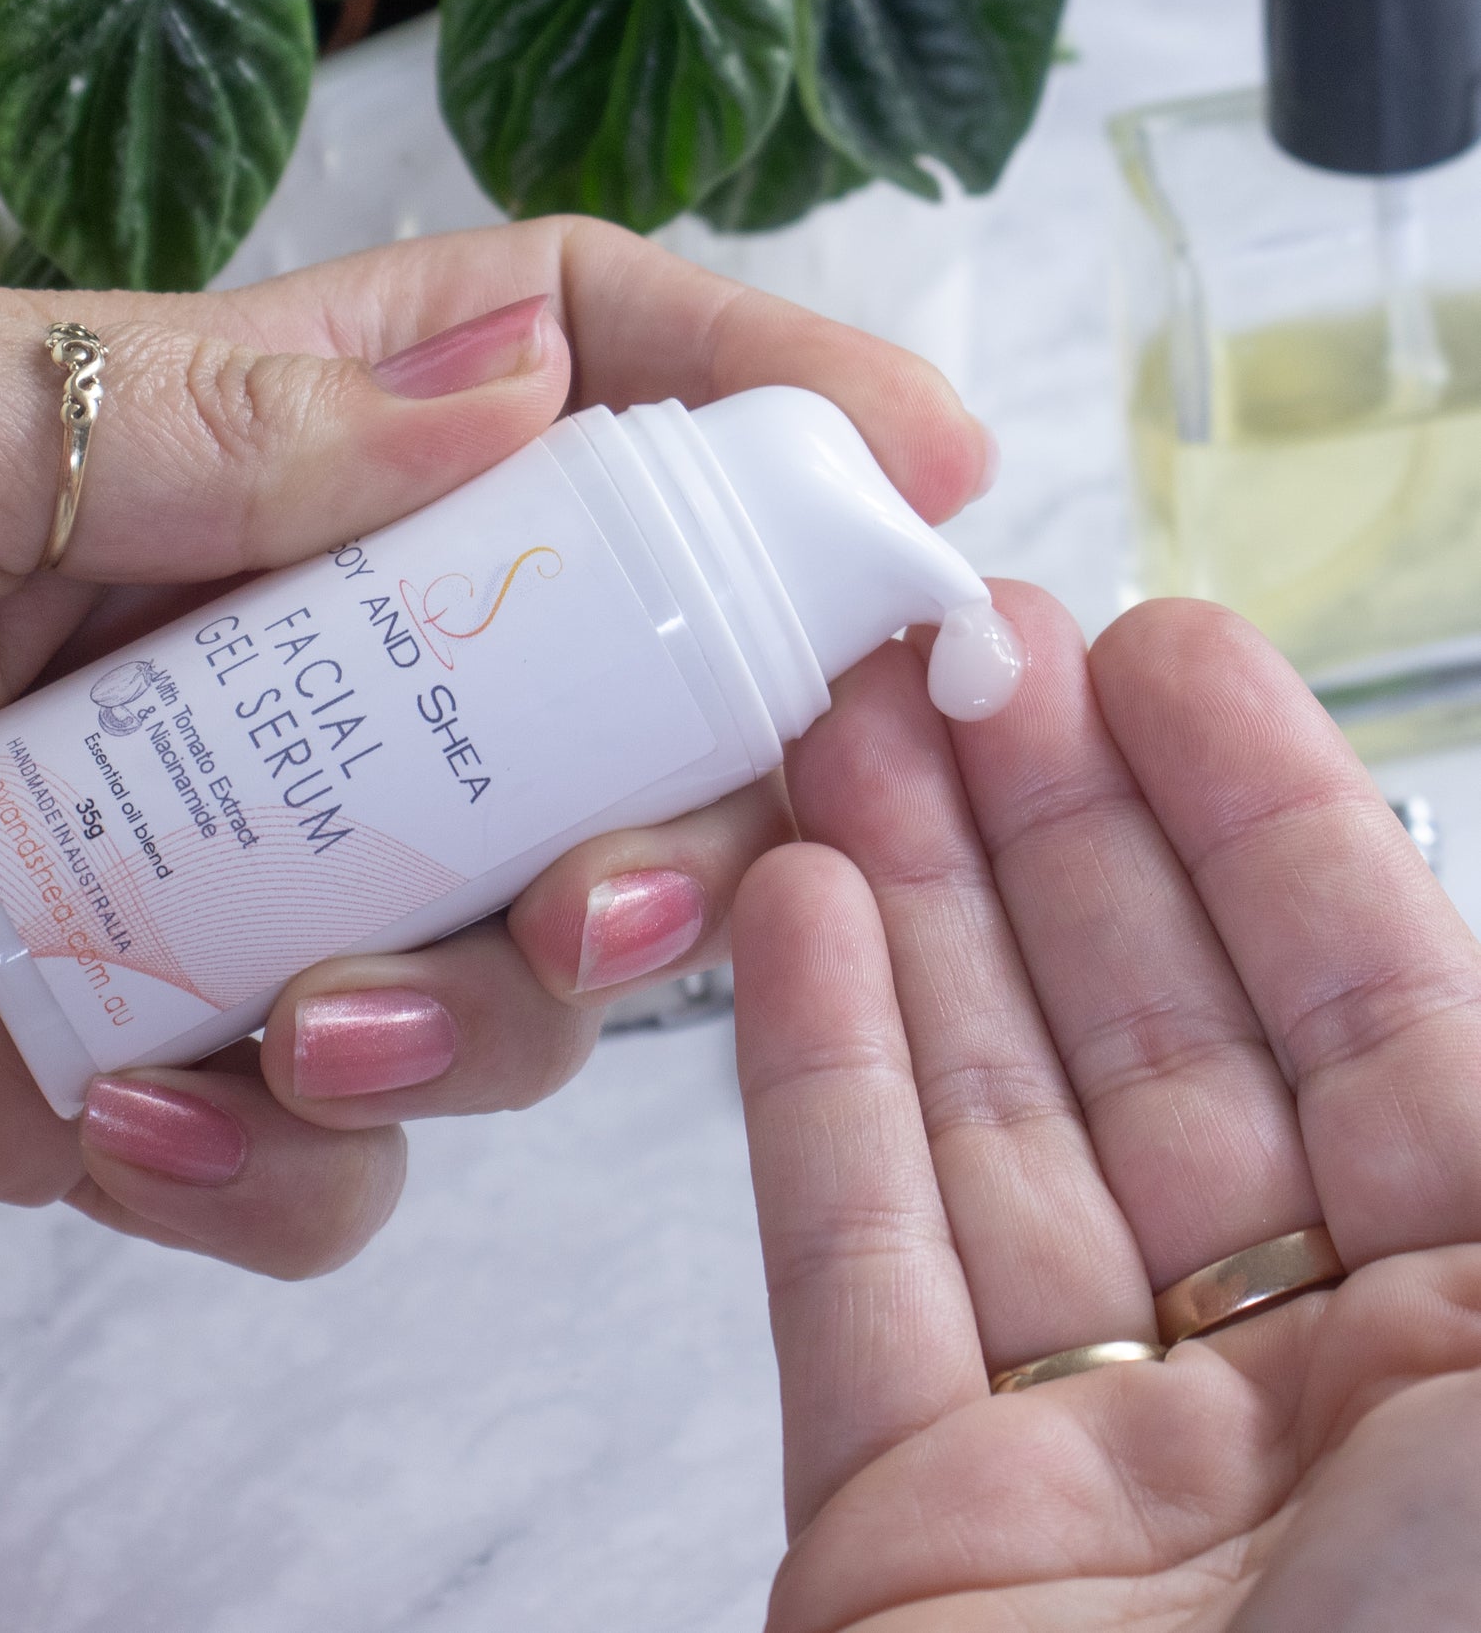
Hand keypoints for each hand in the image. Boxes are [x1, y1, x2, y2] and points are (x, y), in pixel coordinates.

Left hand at [0, 224, 984, 1276]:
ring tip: (302, 1032)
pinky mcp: (134, 1066)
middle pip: (610, 708)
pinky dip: (271, 1169)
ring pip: (503, 964)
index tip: (921, 475)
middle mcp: (283, 666)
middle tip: (629, 889)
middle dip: (683, 802)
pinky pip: (312, 1155)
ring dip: (473, 1023)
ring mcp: (229, 876)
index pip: (565, 374)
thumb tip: (526, 381)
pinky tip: (128, 1123)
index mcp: (244, 454)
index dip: (757, 392)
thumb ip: (208, 425)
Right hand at [734, 587, 1480, 1629]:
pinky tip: (795, 909)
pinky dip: (817, 1074)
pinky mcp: (912, 1531)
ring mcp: (1104, 1471)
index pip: (1381, 1008)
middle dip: (1057, 825)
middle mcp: (1322, 1400)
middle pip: (1158, 1039)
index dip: (1258, 812)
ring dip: (917, 909)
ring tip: (847, 726)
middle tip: (958, 644)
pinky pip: (858, 1260)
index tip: (1149, 649)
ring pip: (991, 1122)